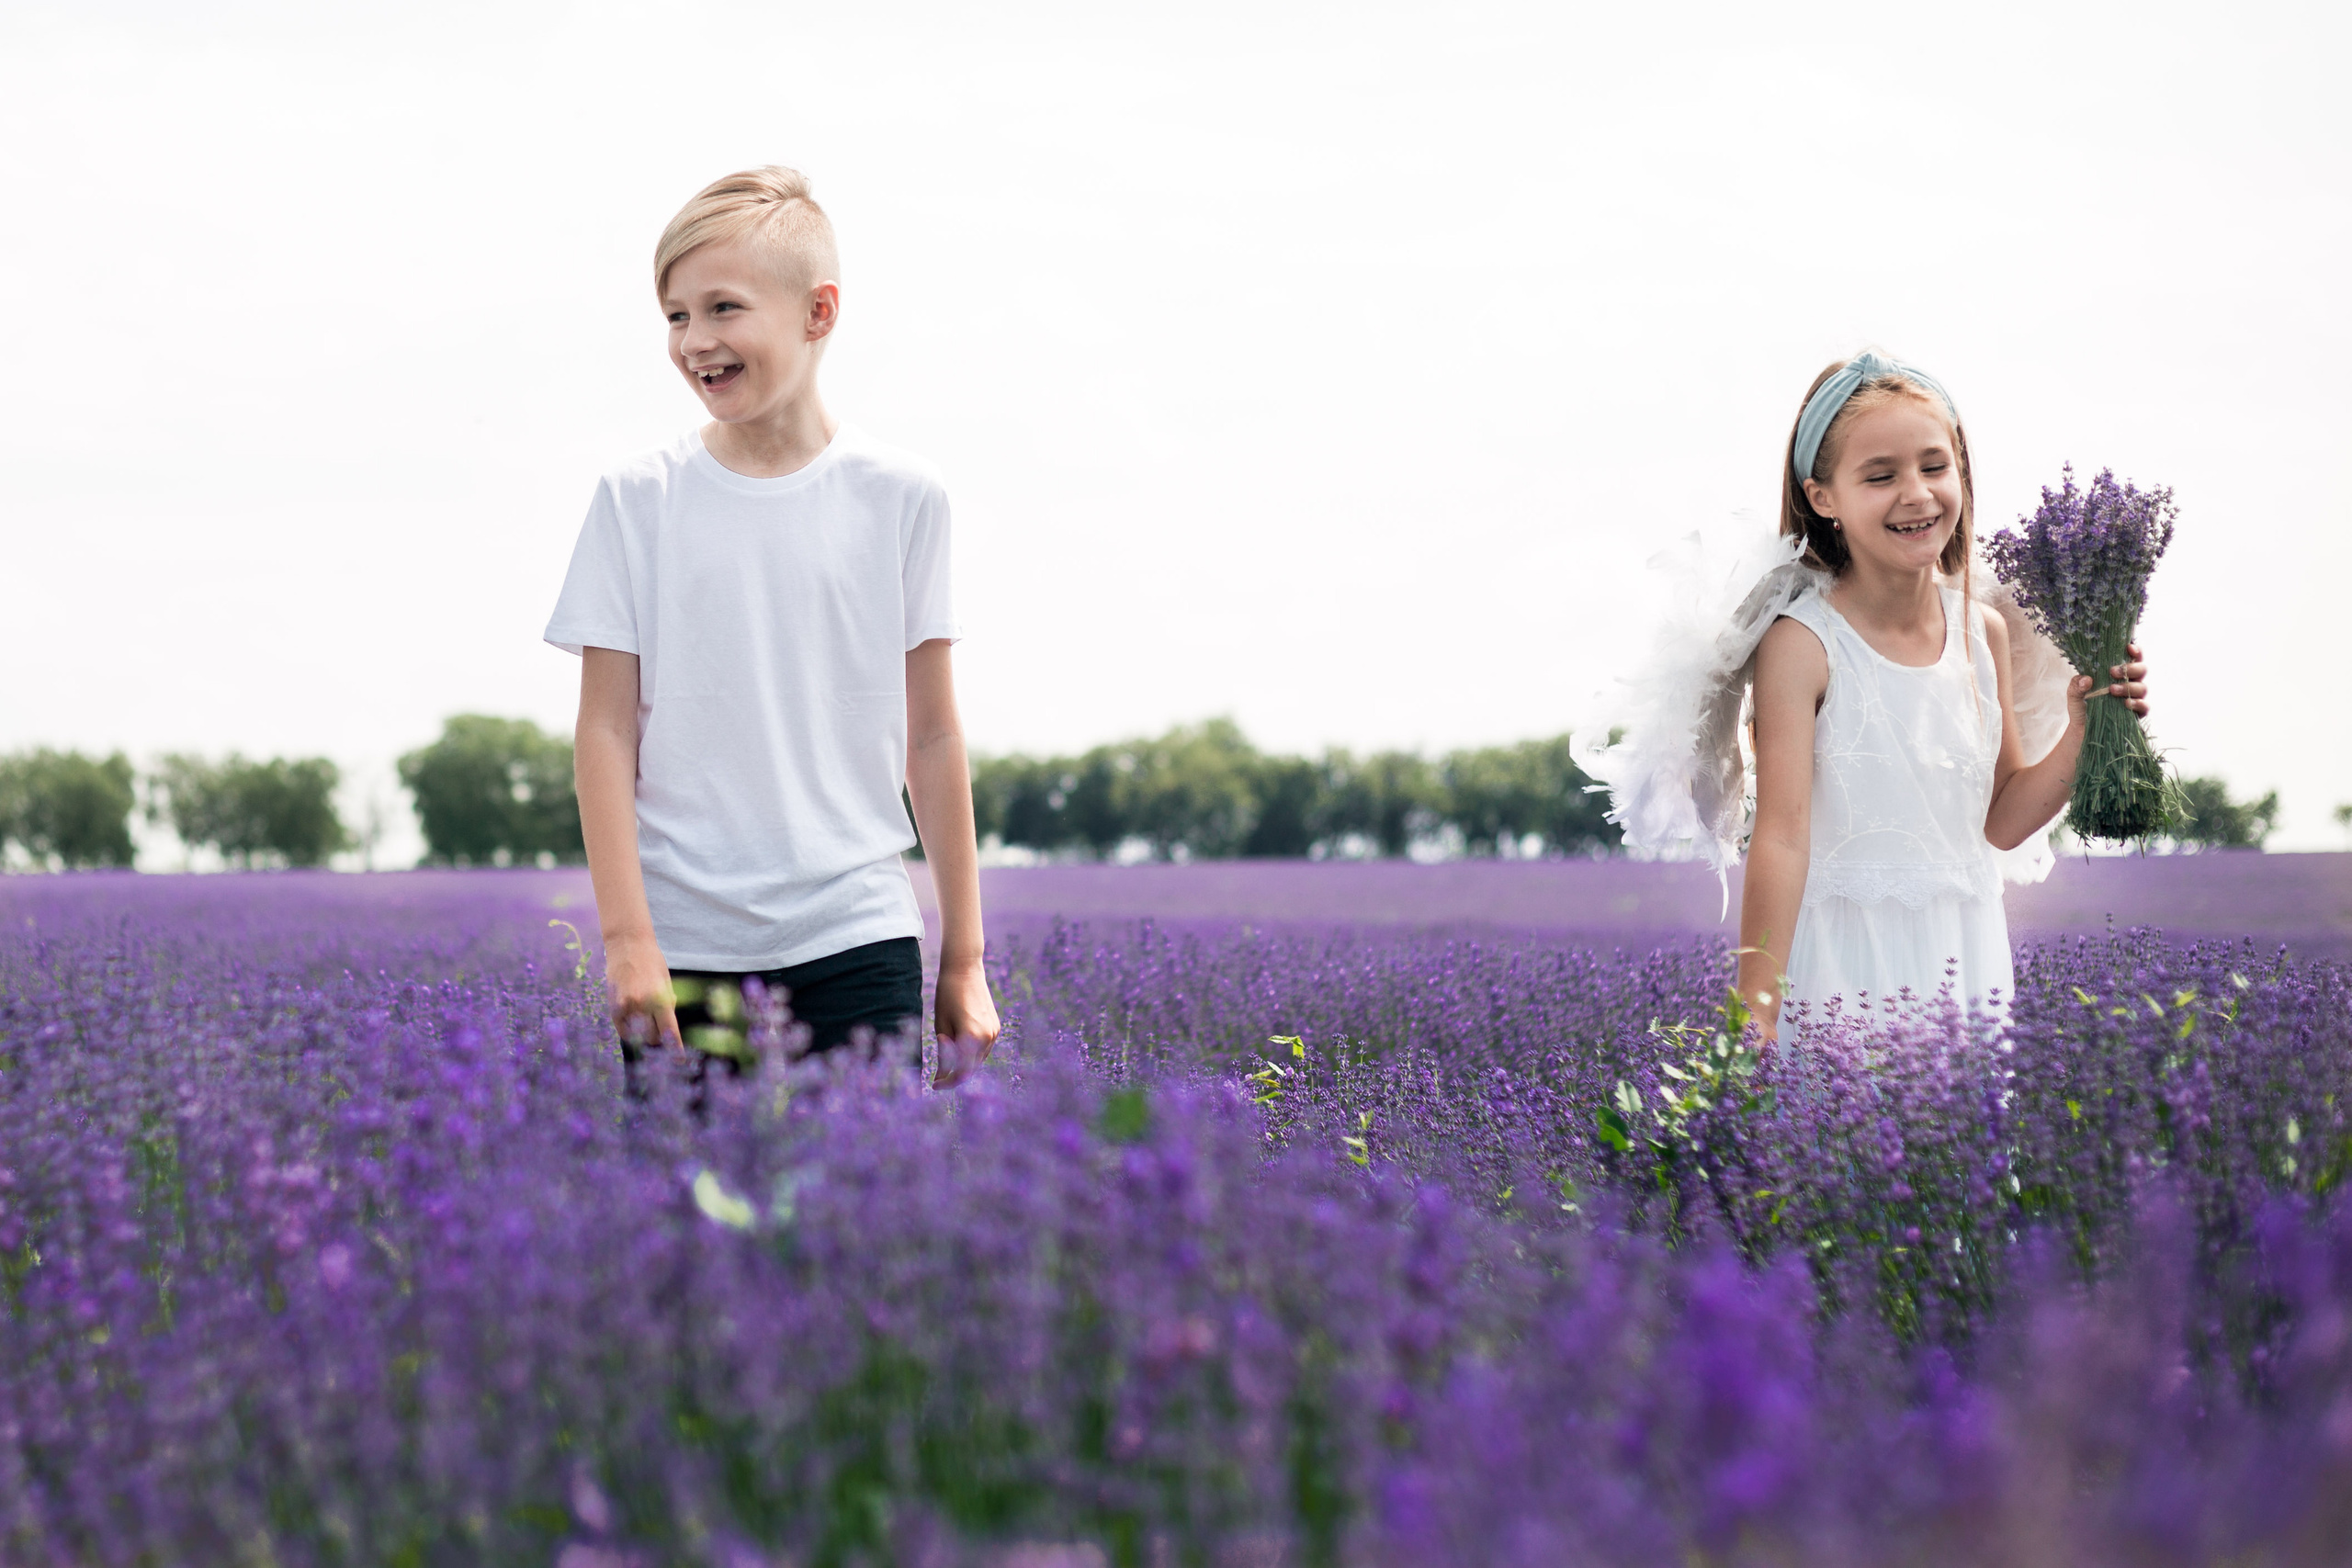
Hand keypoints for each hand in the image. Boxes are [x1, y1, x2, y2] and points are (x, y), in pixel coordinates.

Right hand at [605, 934, 679, 1051]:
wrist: (627, 945)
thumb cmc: (652, 962)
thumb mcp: (666, 983)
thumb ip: (667, 1005)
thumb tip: (666, 1027)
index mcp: (660, 998)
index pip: (669, 1031)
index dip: (675, 1048)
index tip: (679, 1060)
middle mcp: (642, 1005)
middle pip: (654, 1036)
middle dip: (660, 1037)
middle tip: (661, 1028)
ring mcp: (625, 1007)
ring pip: (638, 1035)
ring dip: (646, 1033)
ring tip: (647, 1019)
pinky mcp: (613, 1007)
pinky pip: (624, 1030)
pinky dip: (631, 1030)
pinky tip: (635, 1021)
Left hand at [929, 958, 1000, 1088]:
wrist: (964, 970)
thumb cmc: (947, 996)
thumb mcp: (941, 1025)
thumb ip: (944, 1053)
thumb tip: (942, 1076)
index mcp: (973, 1036)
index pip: (962, 1071)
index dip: (947, 1082)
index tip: (934, 1085)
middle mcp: (988, 1036)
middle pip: (971, 1067)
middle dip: (954, 1074)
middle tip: (937, 1077)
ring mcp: (994, 1032)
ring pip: (978, 1059)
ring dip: (963, 1064)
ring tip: (945, 1063)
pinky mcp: (995, 1027)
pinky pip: (983, 1048)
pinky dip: (970, 1053)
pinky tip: (957, 1050)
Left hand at [2066, 641, 2149, 724]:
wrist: (2082, 728)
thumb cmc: (2082, 705)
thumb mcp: (2074, 692)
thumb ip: (2077, 684)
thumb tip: (2087, 679)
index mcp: (2118, 672)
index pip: (2132, 657)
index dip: (2135, 650)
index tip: (2128, 647)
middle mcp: (2129, 682)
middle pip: (2141, 669)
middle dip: (2130, 668)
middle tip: (2113, 671)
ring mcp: (2134, 697)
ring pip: (2142, 687)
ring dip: (2129, 686)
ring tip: (2112, 689)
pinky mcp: (2136, 713)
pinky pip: (2144, 706)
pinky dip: (2137, 703)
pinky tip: (2125, 703)